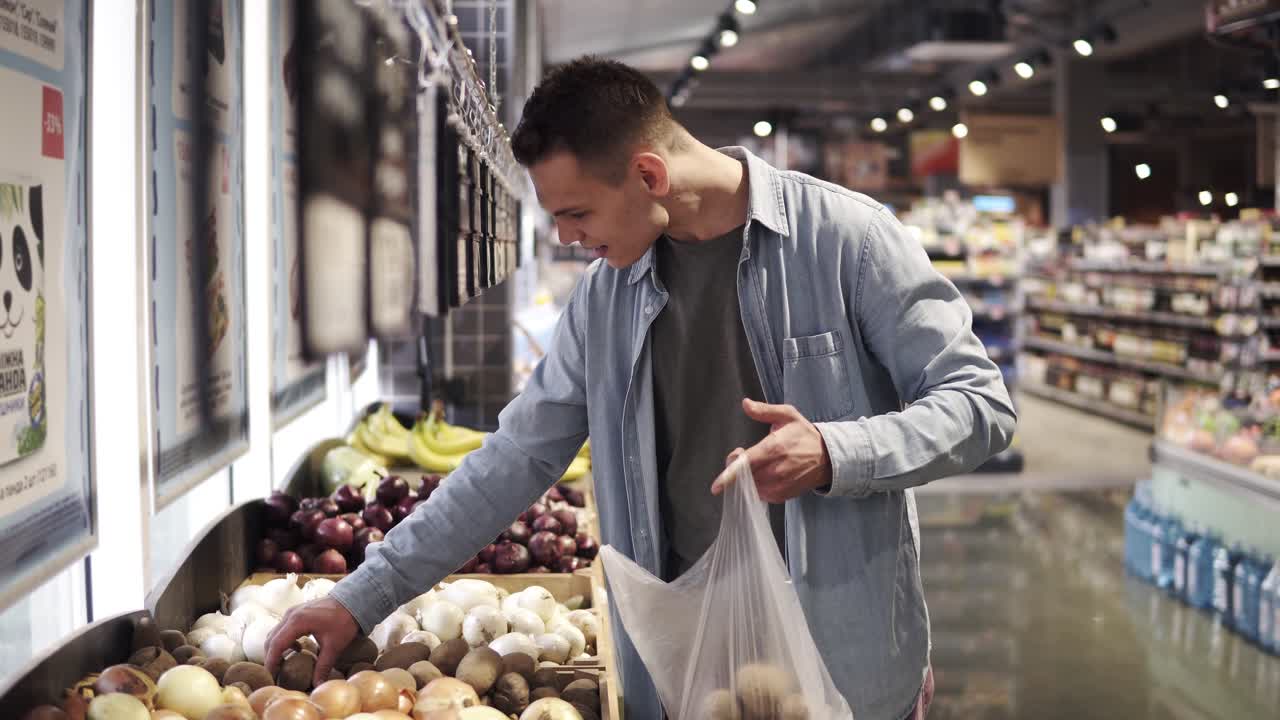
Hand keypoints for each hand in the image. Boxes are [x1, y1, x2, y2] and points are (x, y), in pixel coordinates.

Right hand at [265, 597, 359, 685]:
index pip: (276, 645)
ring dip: (277, 649)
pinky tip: (297, 649)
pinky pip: (283, 628)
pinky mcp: (297, 612)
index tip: (270, 676)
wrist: (352, 601)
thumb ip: (323, 666)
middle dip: (271, 657)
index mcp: (297, 622)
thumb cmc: (343, 621)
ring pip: (276, 633)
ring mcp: (292, 612)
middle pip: (272, 639)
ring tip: (283, 665)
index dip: (271, 662)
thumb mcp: (334, 646)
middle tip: (275, 674)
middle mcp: (290, 615)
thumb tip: (318, 685)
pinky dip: (284, 640)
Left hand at [711, 398, 832, 502]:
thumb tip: (745, 404)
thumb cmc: (805, 436)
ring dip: (746, 477)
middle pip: (744, 477)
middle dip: (736, 467)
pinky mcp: (782, 495)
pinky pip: (761, 495)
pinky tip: (766, 474)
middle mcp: (777, 470)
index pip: (747, 464)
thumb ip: (764, 410)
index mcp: (774, 448)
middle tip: (742, 455)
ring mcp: (780, 485)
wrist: (828, 458)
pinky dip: (757, 486)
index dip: (730, 475)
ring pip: (751, 487)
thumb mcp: (787, 415)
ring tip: (757, 464)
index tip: (716, 486)